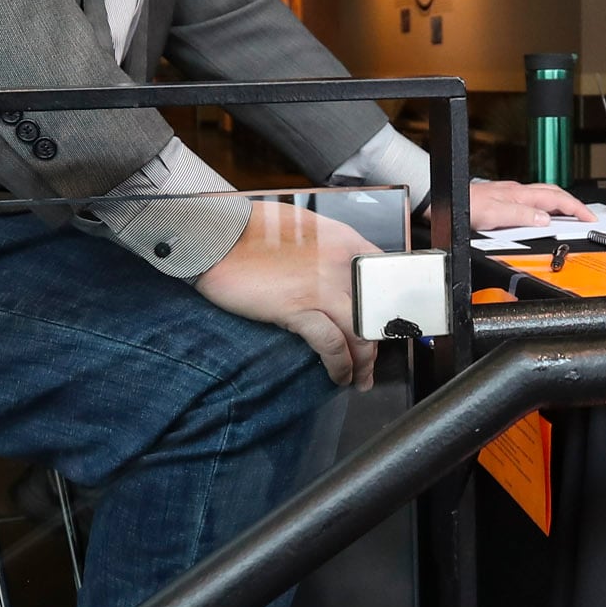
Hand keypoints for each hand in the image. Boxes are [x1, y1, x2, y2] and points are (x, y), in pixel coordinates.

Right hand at [195, 200, 380, 388]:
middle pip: (374, 311)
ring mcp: (322, 288)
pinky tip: (339, 376)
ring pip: (359, 334)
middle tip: (372, 360)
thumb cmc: (252, 230)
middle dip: (377, 342)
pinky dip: (340, 365)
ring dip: (363, 363)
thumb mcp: (304, 227)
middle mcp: (341, 263)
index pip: (384, 277)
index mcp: (345, 240)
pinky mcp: (298, 308)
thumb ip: (327, 248)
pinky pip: (332, 345)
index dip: (387, 306)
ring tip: (360, 379)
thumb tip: (336, 271)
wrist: (218, 236)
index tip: (384, 324)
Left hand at [470, 179, 593, 230]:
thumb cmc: (466, 206)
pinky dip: (545, 208)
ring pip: (544, 196)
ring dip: (560, 206)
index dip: (576, 208)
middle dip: (573, 204)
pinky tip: (542, 216)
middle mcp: (518, 192)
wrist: (448, 202)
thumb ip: (521, 216)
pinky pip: (532, 202)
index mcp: (520, 195)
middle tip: (585, 216)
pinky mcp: (504, 200)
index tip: (589, 218)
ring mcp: (511, 195)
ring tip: (570, 216)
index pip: (556, 199)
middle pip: (554, 194)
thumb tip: (545, 220)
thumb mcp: (495, 215)